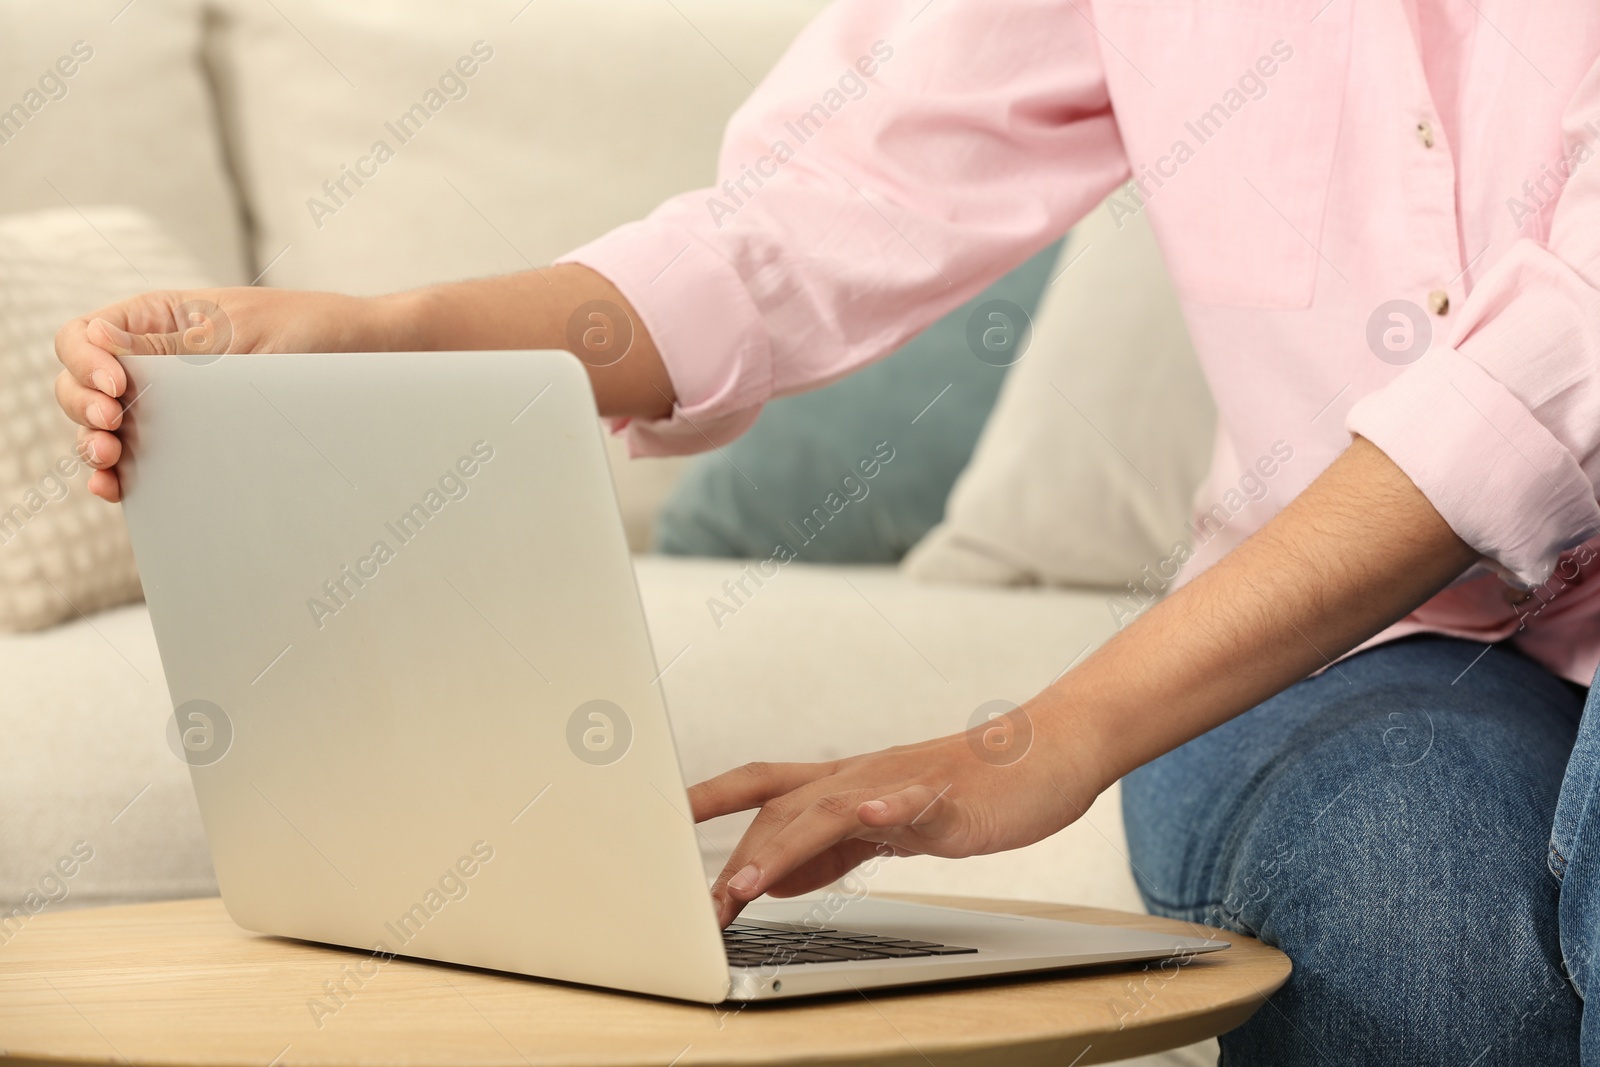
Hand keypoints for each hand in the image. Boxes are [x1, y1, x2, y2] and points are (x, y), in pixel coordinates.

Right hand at [55, 287, 397, 500]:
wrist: (370, 360)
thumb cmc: (312, 331)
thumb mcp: (240, 334)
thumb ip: (173, 346)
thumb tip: (98, 341)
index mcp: (159, 318)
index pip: (85, 336)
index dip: (84, 361)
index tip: (116, 387)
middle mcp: (156, 360)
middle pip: (81, 383)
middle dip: (82, 406)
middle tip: (111, 426)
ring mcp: (171, 403)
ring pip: (102, 425)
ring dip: (93, 443)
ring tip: (109, 458)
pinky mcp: (193, 440)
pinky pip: (140, 456)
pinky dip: (119, 473)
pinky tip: (118, 486)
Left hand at [689, 706, 1109, 926]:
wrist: (1043, 754)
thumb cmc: (968, 790)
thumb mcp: (885, 828)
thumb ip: (829, 850)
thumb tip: (774, 879)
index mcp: (844, 786)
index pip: (758, 786)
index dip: (705, 802)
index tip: (656, 827)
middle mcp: (861, 778)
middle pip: (784, 808)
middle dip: (740, 857)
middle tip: (705, 907)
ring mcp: (902, 784)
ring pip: (830, 811)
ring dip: (784, 848)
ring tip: (747, 887)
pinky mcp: (949, 798)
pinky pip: (913, 802)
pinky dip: (889, 808)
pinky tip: (870, 814)